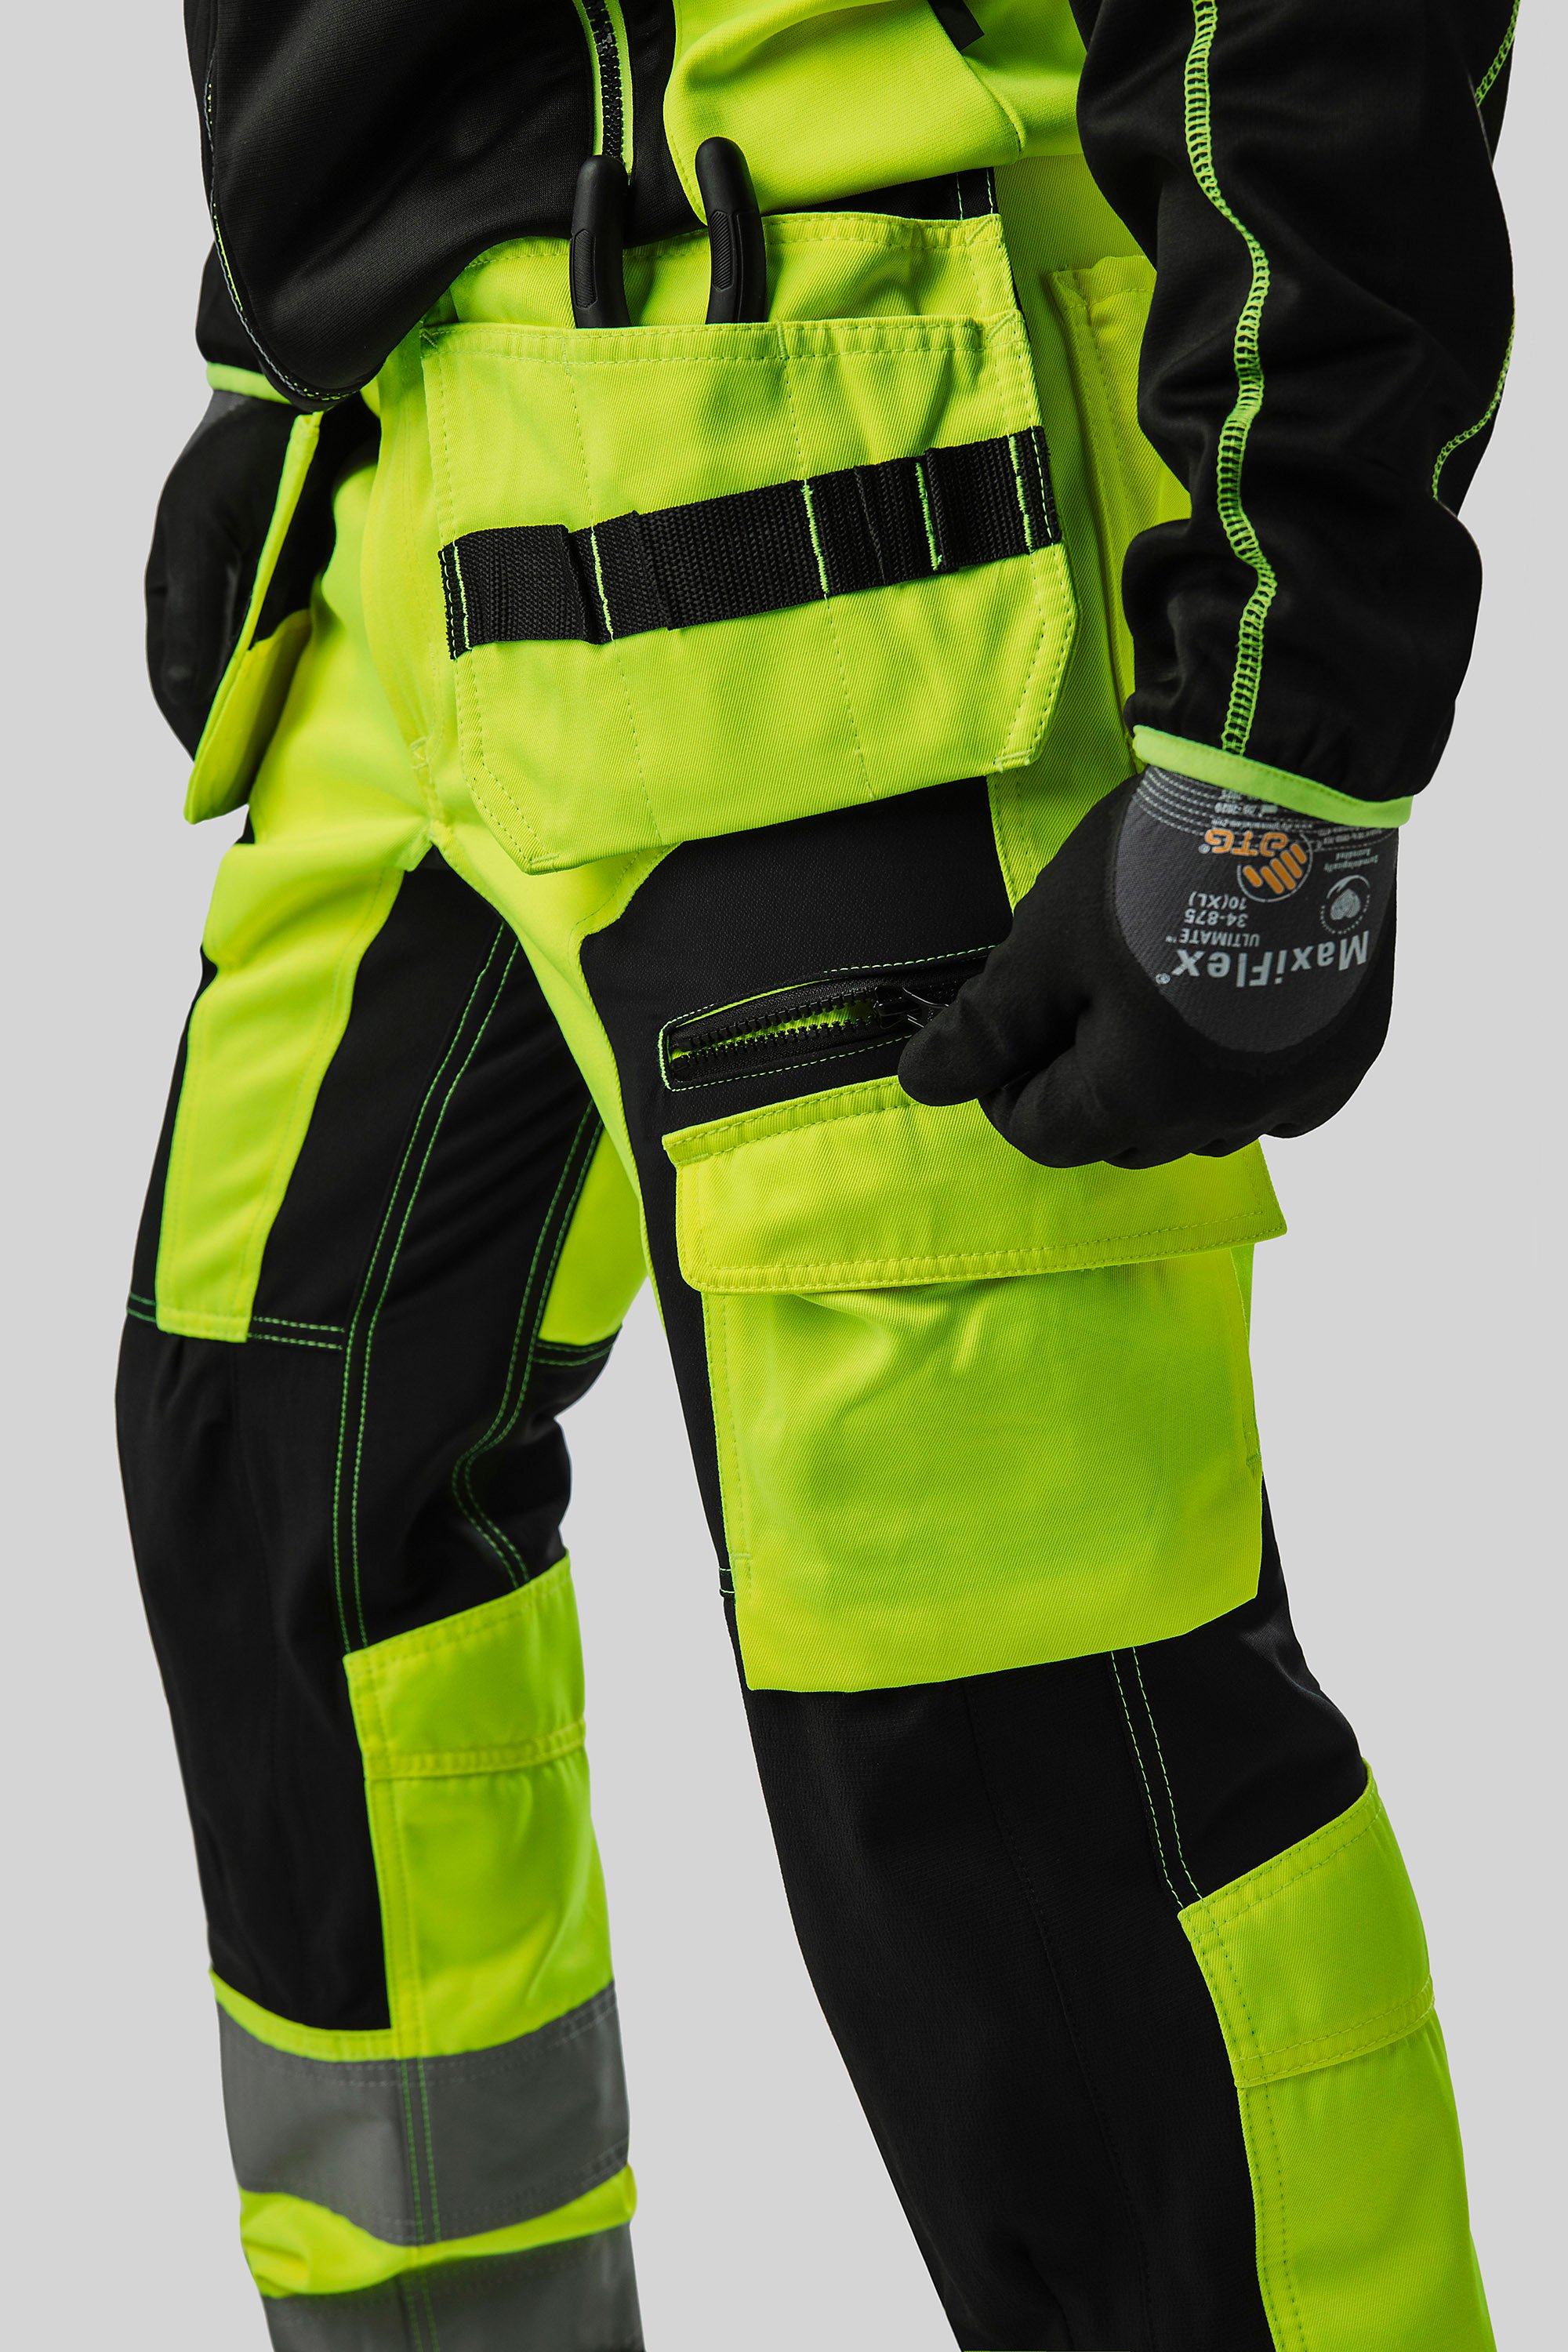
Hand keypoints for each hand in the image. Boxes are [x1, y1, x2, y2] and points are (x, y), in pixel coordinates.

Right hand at [145, 390, 294, 753]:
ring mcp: (253, 581)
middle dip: (233, 735)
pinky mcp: (296, 571)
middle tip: (260, 792)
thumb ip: (199, 621)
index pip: (175, 679)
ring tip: (290, 764)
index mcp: (174, 581)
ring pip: (255, 666)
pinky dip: (300, 677)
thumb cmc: (246, 458)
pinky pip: (292, 640)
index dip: (196, 733)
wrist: (303, 391)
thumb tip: (191, 697)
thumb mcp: (209, 541)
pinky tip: (322, 706)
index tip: (221, 786)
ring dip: (268, 712)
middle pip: (214, 681)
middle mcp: (210, 588)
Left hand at [899, 768, 1397, 1167]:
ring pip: (1201, 1127)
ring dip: (1162, 1088)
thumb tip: (923, 1083)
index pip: (1044, 1135)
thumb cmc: (1156, 863)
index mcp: (1142, 1098)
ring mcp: (1295, 1088)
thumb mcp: (1045, 944)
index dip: (1005, 1086)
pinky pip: (1278, 1103)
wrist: (1289, 783)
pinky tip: (1224, 1015)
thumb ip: (986, 1027)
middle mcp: (1225, 1115)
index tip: (1009, 1025)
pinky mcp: (1346, 1054)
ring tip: (1149, 997)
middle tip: (1075, 1000)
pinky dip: (1240, 1076)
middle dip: (1082, 1087)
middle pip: (1122, 1137)